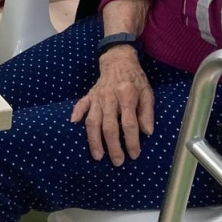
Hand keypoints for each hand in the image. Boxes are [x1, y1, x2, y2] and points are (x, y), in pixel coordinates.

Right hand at [71, 46, 154, 164]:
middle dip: (113, 146)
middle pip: (109, 126)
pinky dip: (76, 114)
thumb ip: (147, 112)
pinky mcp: (89, 95)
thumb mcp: (148, 93)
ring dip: (94, 140)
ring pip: (93, 121)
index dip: (132, 141)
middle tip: (117, 161)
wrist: (119, 60)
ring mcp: (97, 97)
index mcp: (126, 96)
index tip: (134, 154)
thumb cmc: (135, 79)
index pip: (129, 123)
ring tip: (98, 156)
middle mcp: (109, 97)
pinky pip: (81, 105)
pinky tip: (74, 124)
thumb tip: (147, 132)